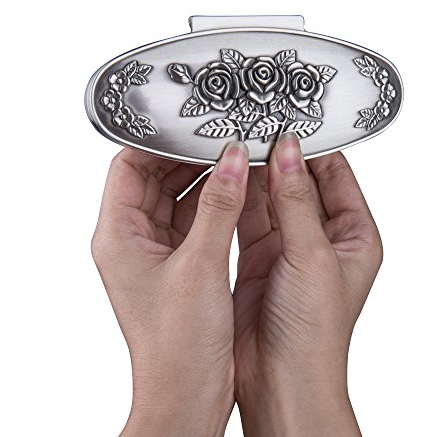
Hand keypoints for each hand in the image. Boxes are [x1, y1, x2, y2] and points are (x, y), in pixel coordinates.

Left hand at [91, 143, 248, 436]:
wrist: (188, 396)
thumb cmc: (179, 347)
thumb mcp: (201, 265)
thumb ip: (220, 206)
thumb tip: (233, 160)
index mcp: (119, 237)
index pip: (128, 168)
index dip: (156, 144)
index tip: (188, 129)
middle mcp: (133, 241)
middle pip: (154, 180)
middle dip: (186, 160)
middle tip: (220, 142)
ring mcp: (156, 253)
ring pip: (176, 199)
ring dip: (204, 181)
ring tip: (233, 160)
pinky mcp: (179, 265)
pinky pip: (194, 220)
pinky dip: (214, 204)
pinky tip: (237, 191)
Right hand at [234, 132, 382, 435]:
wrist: (281, 381)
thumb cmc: (315, 332)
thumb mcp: (313, 255)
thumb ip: (298, 200)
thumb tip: (289, 151)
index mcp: (353, 235)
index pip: (336, 176)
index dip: (314, 149)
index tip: (290, 124)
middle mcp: (322, 238)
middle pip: (301, 183)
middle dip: (281, 159)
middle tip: (259, 130)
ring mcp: (289, 246)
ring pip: (272, 197)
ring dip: (258, 175)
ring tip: (241, 146)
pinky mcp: (259, 257)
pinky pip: (249, 216)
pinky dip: (239, 197)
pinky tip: (229, 177)